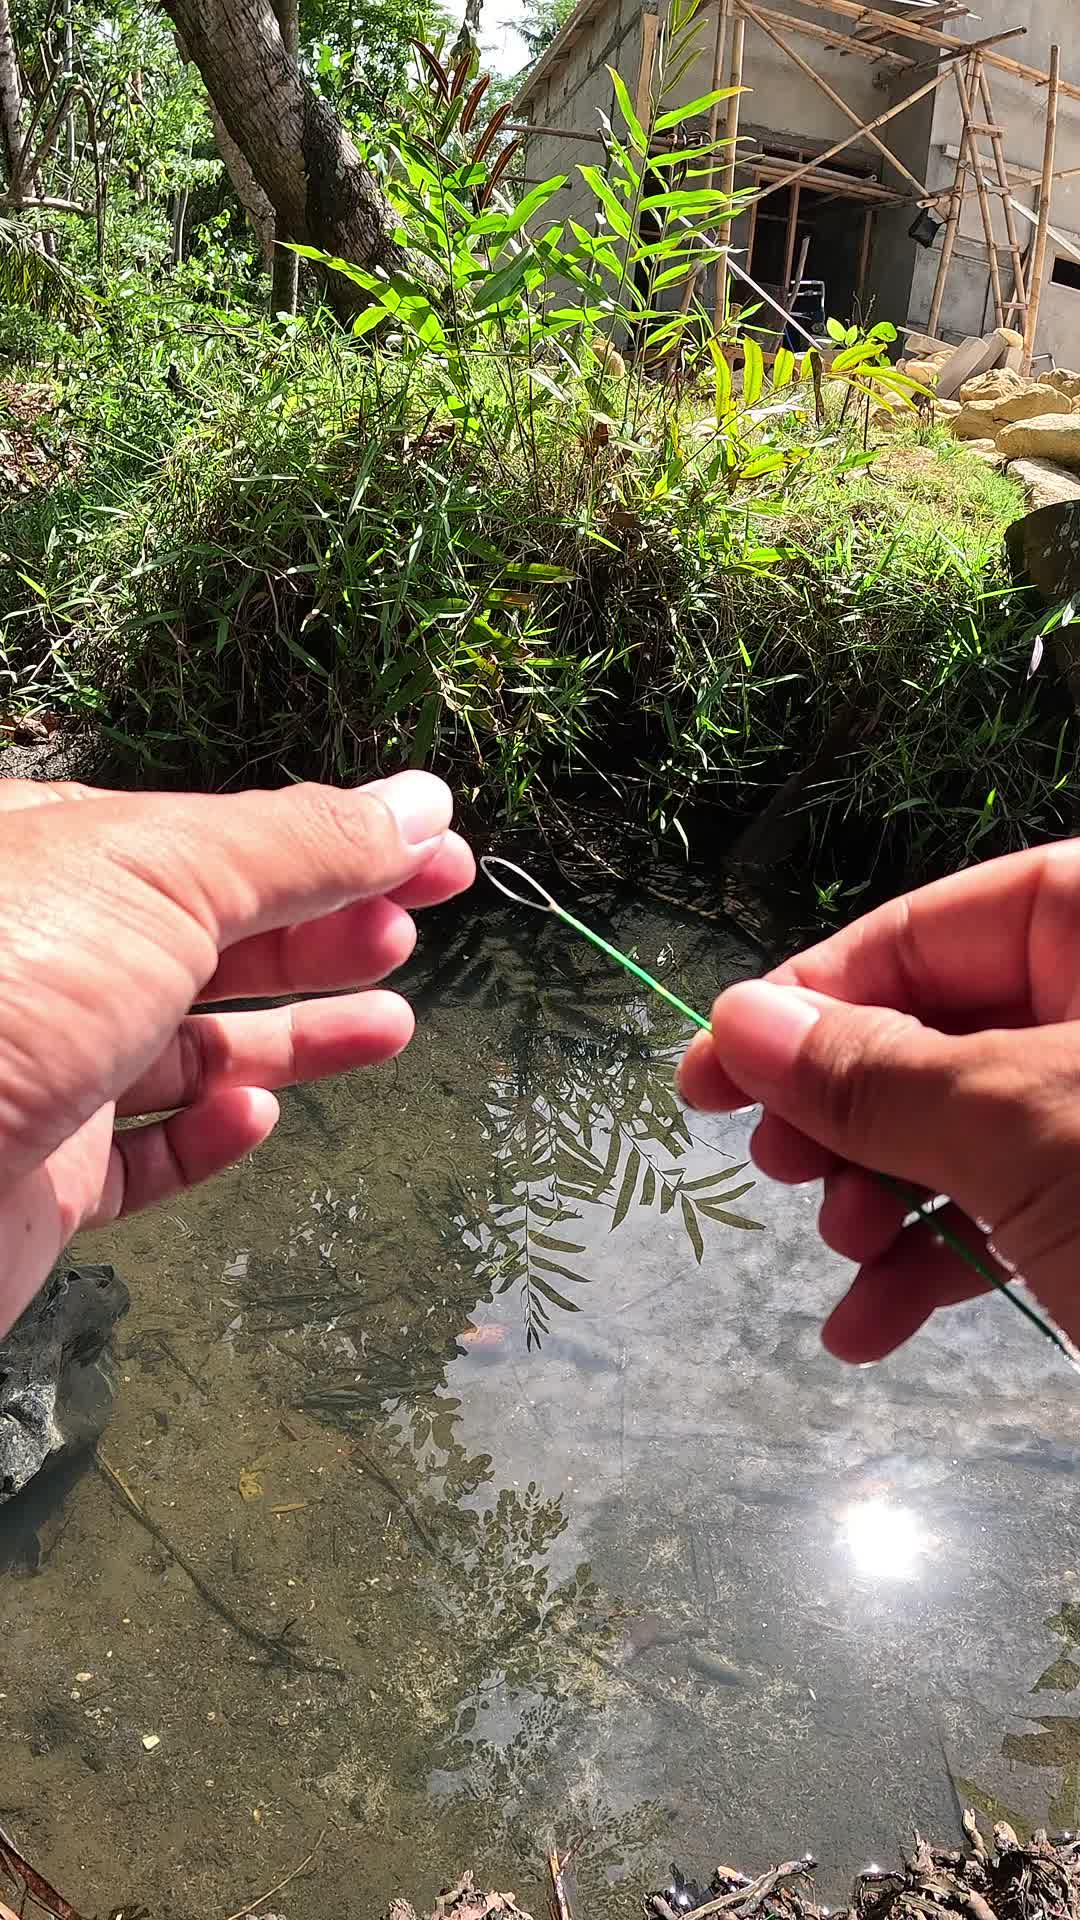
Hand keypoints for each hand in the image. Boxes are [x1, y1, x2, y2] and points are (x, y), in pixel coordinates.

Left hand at [0, 771, 473, 1336]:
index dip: (336, 843)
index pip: (220, 839)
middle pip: (215, 937)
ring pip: (192, 1049)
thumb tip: (417, 802)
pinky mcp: (43, 1179)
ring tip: (387, 1025)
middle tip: (418, 928)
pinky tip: (255, 1116)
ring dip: (294, 1034)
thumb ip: (298, 844)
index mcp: (56, 857)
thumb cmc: (2, 994)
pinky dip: (209, 1134)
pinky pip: (143, 1156)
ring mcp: (43, 1071)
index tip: (435, 855)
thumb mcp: (162, 875)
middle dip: (326, 932)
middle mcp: (46, 957)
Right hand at [678, 842, 1079, 1359]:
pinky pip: (1010, 1209)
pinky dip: (936, 1263)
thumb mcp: (1016, 1123)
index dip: (814, 998)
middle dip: (845, 1113)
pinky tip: (869, 1330)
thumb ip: (871, 1073)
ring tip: (847, 1247)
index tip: (713, 1070)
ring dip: (877, 1195)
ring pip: (959, 1128)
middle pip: (933, 1030)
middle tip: (779, 1165)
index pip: (929, 927)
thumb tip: (732, 1019)